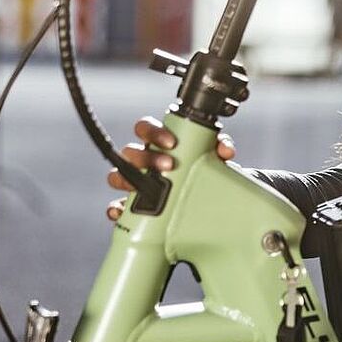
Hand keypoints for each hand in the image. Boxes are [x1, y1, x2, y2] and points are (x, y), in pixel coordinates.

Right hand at [105, 115, 235, 220]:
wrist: (208, 205)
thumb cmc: (202, 173)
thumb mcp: (213, 160)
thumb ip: (219, 150)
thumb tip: (225, 150)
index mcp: (159, 144)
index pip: (145, 129)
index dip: (153, 132)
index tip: (171, 142)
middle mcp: (144, 161)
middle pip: (130, 152)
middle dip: (146, 157)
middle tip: (169, 165)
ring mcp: (135, 184)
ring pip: (117, 176)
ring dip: (129, 180)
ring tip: (149, 189)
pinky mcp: (132, 207)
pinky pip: (116, 207)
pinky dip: (116, 210)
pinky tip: (122, 212)